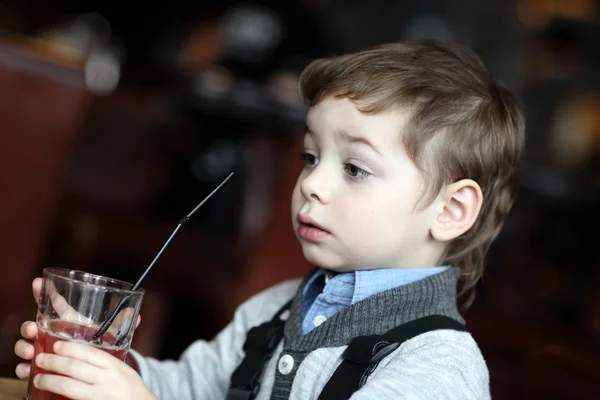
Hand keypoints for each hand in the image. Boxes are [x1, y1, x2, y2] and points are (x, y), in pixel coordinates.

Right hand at [14, 278, 140, 379]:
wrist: (96, 370)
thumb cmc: (100, 347)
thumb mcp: (111, 335)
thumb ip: (121, 323)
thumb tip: (136, 315)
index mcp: (69, 321)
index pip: (53, 304)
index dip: (43, 291)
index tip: (37, 282)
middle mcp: (53, 333)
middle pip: (34, 324)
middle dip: (29, 325)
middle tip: (33, 329)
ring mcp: (45, 349)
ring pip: (26, 344)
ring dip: (24, 346)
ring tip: (31, 351)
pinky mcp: (42, 367)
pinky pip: (28, 366)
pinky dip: (24, 368)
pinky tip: (27, 369)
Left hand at [33, 340, 157, 399]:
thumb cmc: (131, 389)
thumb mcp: (123, 370)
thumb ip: (105, 363)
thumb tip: (79, 353)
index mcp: (116, 366)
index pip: (90, 353)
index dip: (70, 348)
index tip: (56, 345)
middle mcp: (108, 380)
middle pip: (75, 367)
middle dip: (54, 362)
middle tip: (40, 359)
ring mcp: (100, 396)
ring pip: (69, 386)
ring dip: (50, 381)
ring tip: (37, 378)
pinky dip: (57, 397)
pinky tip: (48, 396)